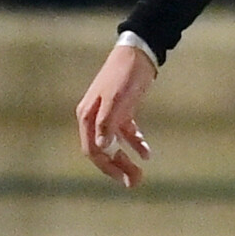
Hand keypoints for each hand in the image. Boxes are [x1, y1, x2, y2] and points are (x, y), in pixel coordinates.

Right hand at [75, 43, 156, 187]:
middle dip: (117, 167)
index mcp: (88, 117)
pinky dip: (135, 143)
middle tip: (135, 181)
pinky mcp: (122, 111)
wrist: (139, 53)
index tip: (123, 178)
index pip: (92, 150)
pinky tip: (146, 152)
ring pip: (114, 144)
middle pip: (103, 150)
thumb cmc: (125, 76)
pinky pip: (126, 133)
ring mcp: (108, 115)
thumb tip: (101, 147)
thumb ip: (108, 123)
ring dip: (126, 159)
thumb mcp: (116, 99)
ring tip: (140, 173)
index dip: (107, 167)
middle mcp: (94, 118)